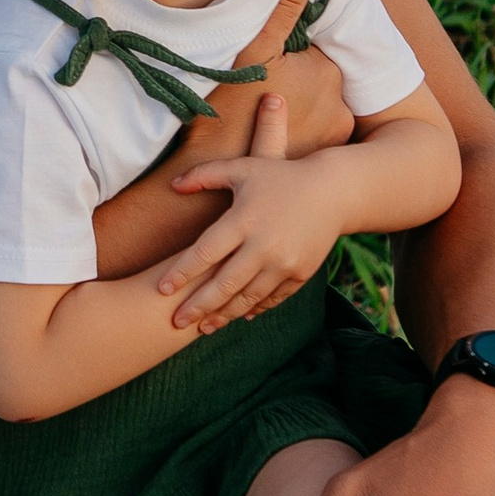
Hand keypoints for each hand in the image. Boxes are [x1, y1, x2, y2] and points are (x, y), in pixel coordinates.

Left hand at [150, 96, 344, 328]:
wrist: (333, 191)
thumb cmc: (280, 176)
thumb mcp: (242, 168)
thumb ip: (204, 175)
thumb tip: (172, 185)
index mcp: (243, 220)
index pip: (205, 252)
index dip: (182, 273)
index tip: (162, 289)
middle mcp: (263, 245)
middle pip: (223, 284)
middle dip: (197, 306)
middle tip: (176, 321)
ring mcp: (284, 263)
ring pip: (247, 297)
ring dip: (223, 315)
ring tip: (203, 327)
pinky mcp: (301, 273)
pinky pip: (272, 298)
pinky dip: (254, 308)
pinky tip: (239, 316)